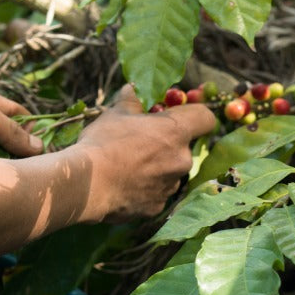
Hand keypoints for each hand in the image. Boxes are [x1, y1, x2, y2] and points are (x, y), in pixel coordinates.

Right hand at [76, 84, 216, 220]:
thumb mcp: (116, 112)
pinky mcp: (158, 206)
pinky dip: (146, 185)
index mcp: (175, 131)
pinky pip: (157, 190)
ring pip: (171, 169)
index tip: (176, 113)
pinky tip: (124, 180)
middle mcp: (181, 160)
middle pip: (184, 145)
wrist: (88, 184)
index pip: (206, 118)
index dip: (194, 113)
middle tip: (141, 138)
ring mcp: (171, 186)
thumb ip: (132, 98)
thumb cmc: (104, 142)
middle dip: (167, 141)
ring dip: (157, 164)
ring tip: (127, 162)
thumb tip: (135, 88)